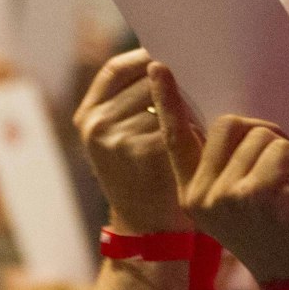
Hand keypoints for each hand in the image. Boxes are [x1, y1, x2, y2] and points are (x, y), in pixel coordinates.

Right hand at [75, 49, 187, 235]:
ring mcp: (117, 137)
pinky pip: (177, 120)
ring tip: (198, 120)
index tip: (168, 61)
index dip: (143, 60)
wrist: (148, 229)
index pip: (115, 69)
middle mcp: (97, 125)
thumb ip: (129, 103)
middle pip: (144, 81)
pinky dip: (193, 125)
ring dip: (186, 104)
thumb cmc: (143, 177)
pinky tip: (201, 137)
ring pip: (164, 100)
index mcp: (87, 116)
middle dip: (172, 84)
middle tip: (196, 88)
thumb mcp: (120, 139)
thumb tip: (163, 60)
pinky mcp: (143, 149)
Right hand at [149, 62, 288, 283]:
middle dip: (266, 134)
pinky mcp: (254, 193)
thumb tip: (240, 117)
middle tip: (283, 166)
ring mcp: (224, 194)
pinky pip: (283, 150)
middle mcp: (200, 194)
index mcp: (192, 194)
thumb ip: (232, 166)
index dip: (168, 101)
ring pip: (262, 135)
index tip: (158, 66)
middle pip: (231, 123)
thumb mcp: (243, 200)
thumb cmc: (278, 234)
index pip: (176, 139)